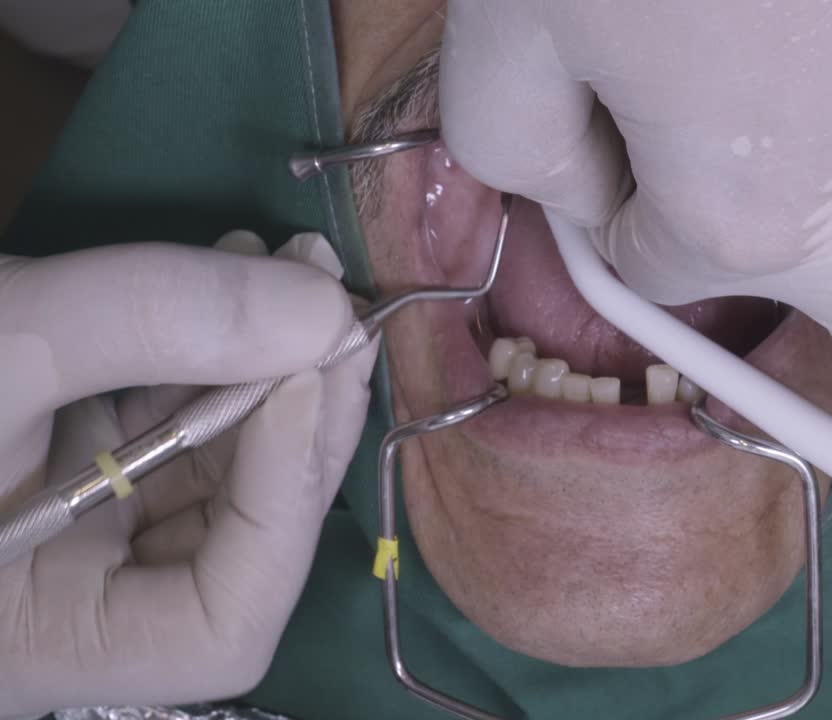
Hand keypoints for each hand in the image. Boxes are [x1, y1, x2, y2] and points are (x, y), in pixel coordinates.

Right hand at [0, 232, 375, 717]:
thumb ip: (150, 322)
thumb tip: (319, 305)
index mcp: (36, 648)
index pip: (218, 630)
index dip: (286, 504)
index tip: (313, 367)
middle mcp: (68, 607)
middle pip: (235, 542)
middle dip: (297, 418)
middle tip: (329, 299)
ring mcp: (70, 535)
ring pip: (209, 472)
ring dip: (261, 368)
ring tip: (282, 262)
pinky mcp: (65, 466)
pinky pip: (162, 423)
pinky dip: (204, 352)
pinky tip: (232, 270)